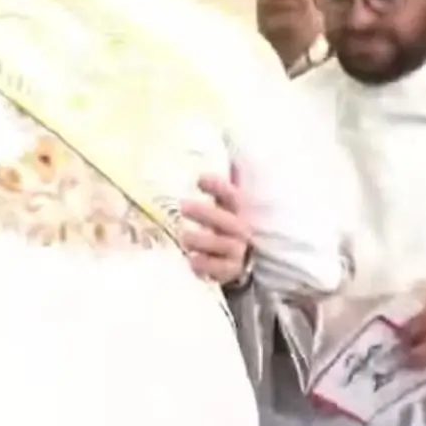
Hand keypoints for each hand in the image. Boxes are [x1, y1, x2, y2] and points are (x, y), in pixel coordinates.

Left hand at [180, 168, 252, 284]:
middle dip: (207, 213)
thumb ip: (224, 185)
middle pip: (228, 222)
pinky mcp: (230, 272)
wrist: (242, 262)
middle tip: (182, 206)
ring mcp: (237, 252)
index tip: (199, 179)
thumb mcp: (226, 206)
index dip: (218, 187)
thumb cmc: (226, 227)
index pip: (232, 196)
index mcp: (238, 211)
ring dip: (204, 241)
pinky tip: (191, 261)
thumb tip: (230, 153)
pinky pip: (220, 270)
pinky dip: (206, 266)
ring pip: (224, 246)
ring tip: (183, 237)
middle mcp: (241, 231)